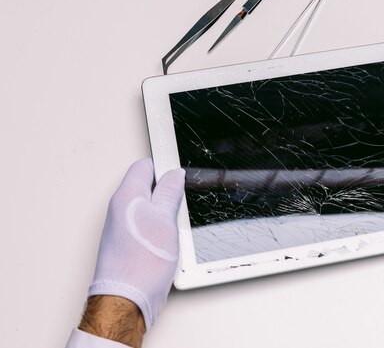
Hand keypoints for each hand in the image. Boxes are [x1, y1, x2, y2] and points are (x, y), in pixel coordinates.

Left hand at [87, 159, 184, 331]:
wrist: (128, 299)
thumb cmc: (140, 264)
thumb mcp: (165, 219)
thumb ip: (170, 192)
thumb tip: (175, 175)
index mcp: (126, 196)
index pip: (143, 166)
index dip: (164, 166)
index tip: (180, 173)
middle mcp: (121, 210)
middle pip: (147, 186)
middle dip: (167, 191)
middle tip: (181, 202)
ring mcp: (124, 227)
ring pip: (150, 207)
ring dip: (166, 212)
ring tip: (175, 225)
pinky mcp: (130, 244)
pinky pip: (149, 225)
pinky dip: (162, 228)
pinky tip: (170, 240)